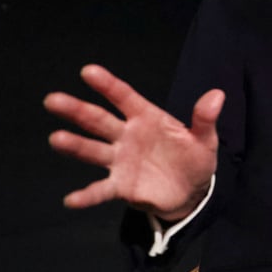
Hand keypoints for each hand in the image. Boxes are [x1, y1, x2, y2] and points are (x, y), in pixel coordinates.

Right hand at [44, 64, 224, 221]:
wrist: (192, 191)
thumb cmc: (194, 158)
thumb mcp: (204, 139)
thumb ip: (205, 119)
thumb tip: (218, 95)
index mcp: (146, 118)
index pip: (124, 97)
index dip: (108, 85)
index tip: (88, 71)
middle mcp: (127, 135)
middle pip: (99, 120)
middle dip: (77, 110)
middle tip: (52, 100)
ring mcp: (120, 160)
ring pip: (93, 150)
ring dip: (75, 146)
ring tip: (56, 139)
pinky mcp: (120, 186)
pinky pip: (101, 190)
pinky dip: (87, 195)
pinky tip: (71, 200)